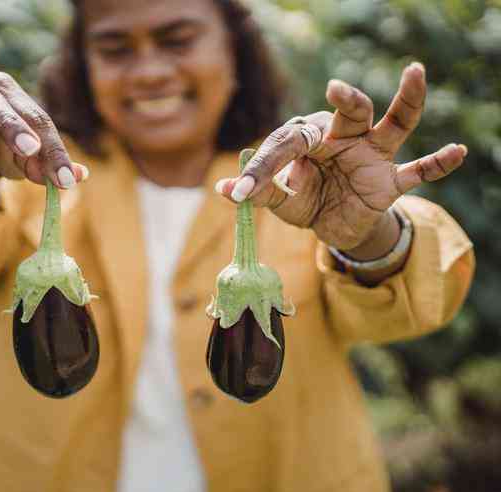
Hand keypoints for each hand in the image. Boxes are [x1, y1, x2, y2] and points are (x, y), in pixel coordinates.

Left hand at [215, 62, 467, 249]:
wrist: (333, 225)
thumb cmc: (305, 201)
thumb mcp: (279, 200)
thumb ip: (259, 192)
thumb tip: (225, 190)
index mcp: (309, 138)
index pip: (287, 143)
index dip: (263, 167)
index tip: (241, 191)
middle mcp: (343, 137)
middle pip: (348, 112)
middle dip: (345, 99)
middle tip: (335, 89)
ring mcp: (371, 155)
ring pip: (392, 124)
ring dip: (405, 100)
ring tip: (414, 73)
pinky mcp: (390, 180)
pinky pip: (418, 171)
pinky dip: (437, 163)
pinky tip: (459, 152)